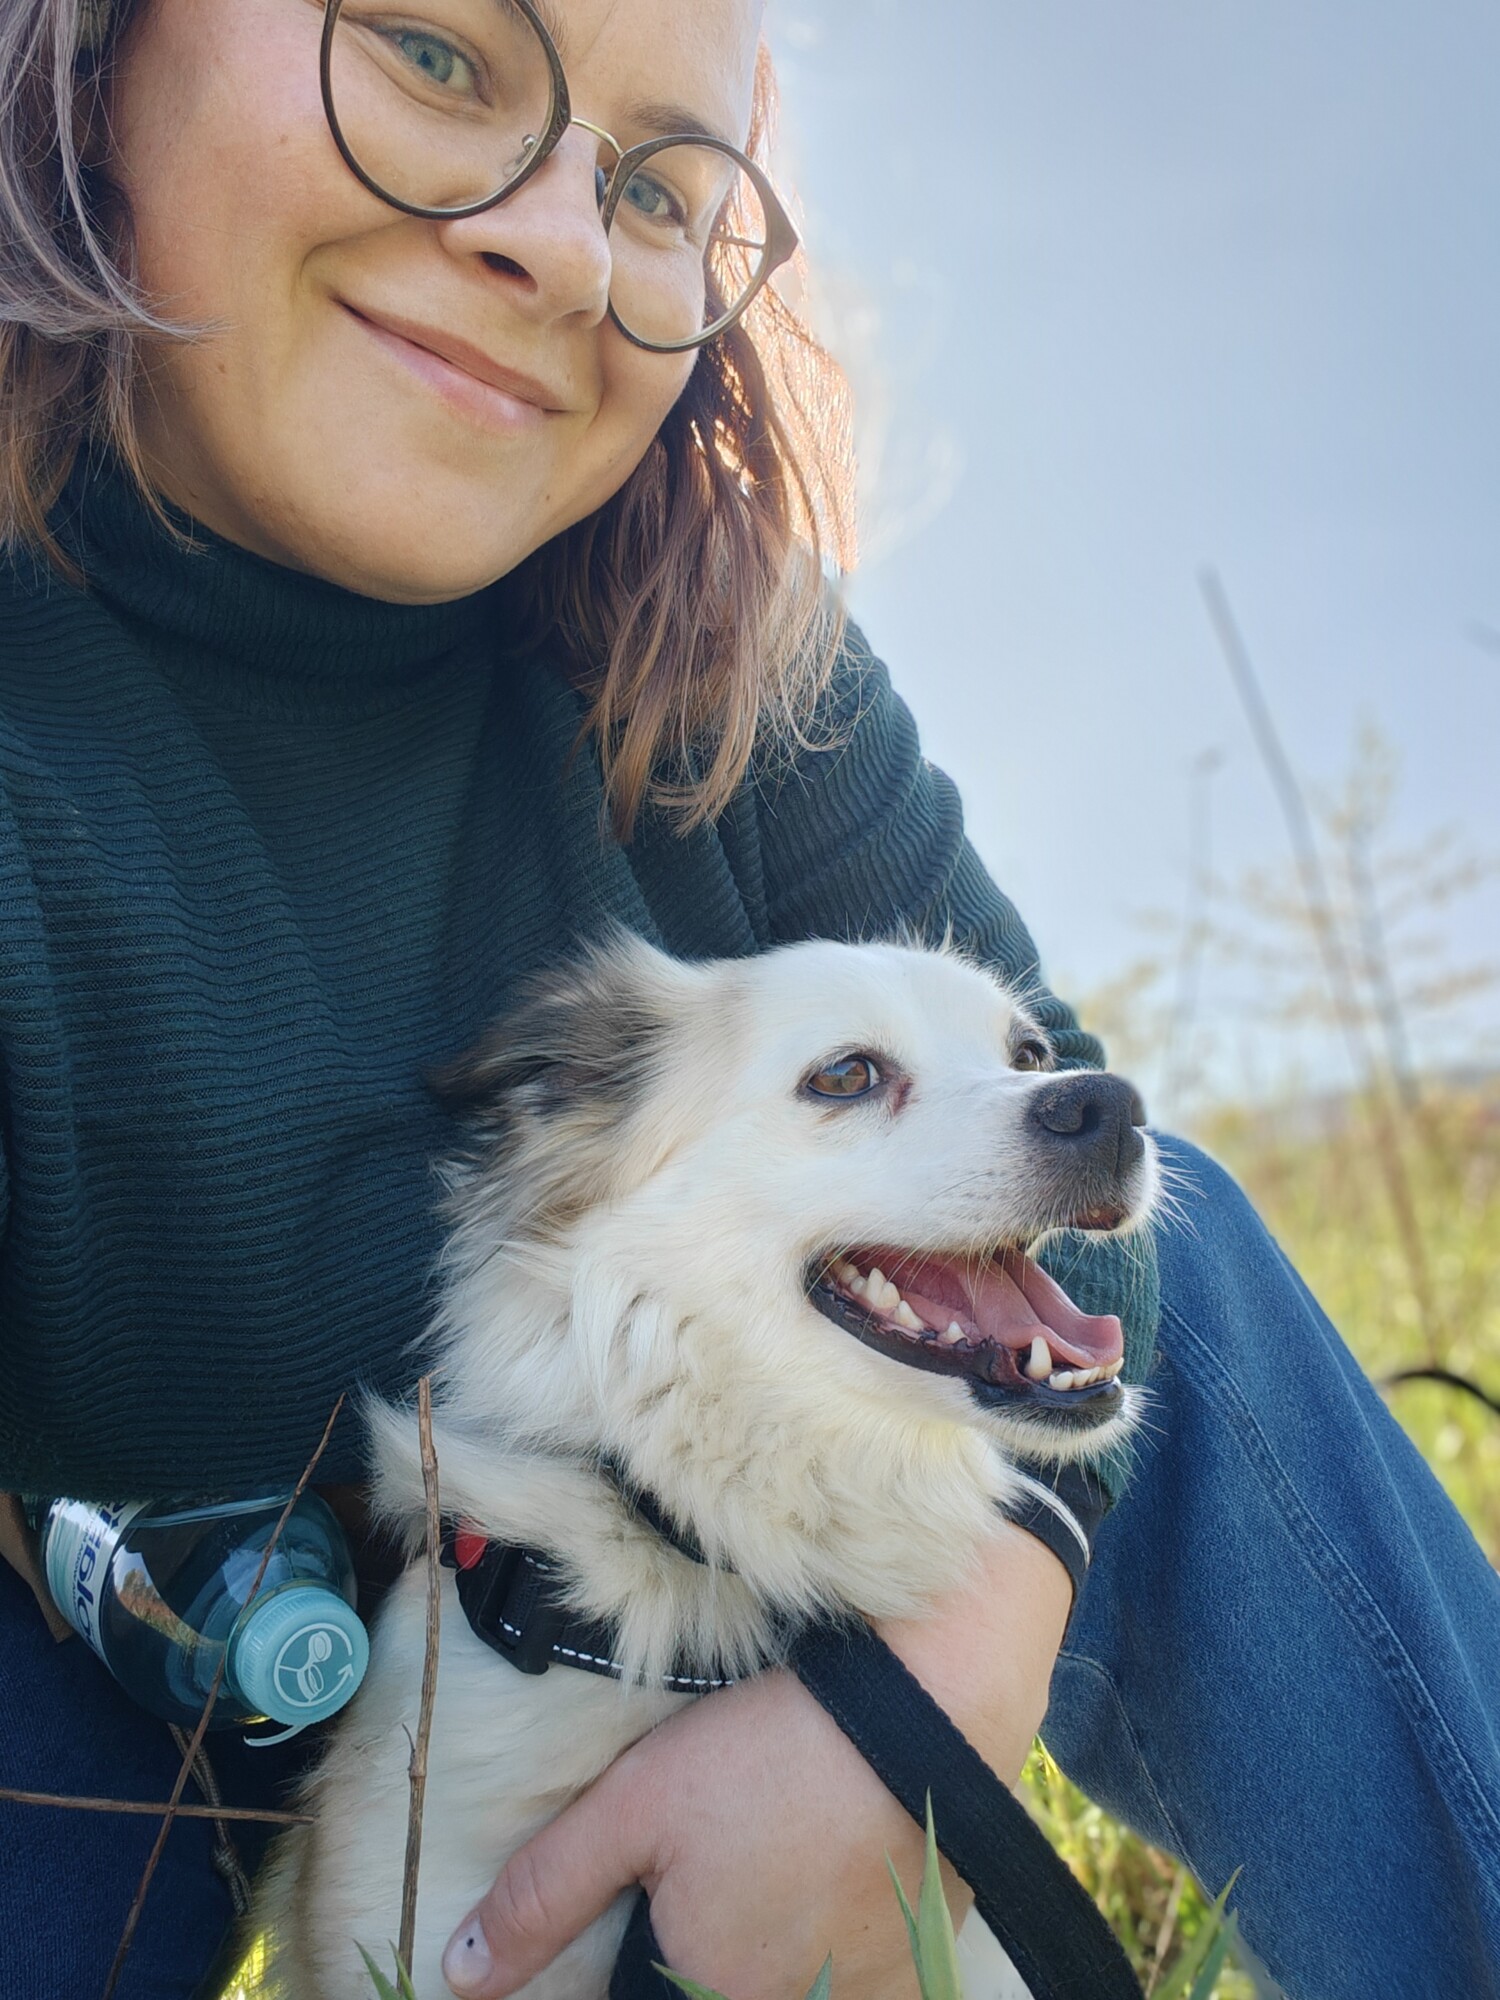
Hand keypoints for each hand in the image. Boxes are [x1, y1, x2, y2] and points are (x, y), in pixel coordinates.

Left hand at [440, 1524, 1071, 1999]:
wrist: (926, 1710)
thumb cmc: (766, 1754)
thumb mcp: (632, 1808)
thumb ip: (542, 1897)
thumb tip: (460, 1980)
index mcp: (703, 1995)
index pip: (636, 1998)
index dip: (633, 1951)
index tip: (653, 1892)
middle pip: (710, 1989)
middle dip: (695, 1947)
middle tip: (722, 1850)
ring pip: (784, 1985)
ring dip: (763, 1949)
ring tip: (774, 1854)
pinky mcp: (919, 1971)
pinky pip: (853, 1985)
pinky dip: (830, 1947)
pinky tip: (827, 1874)